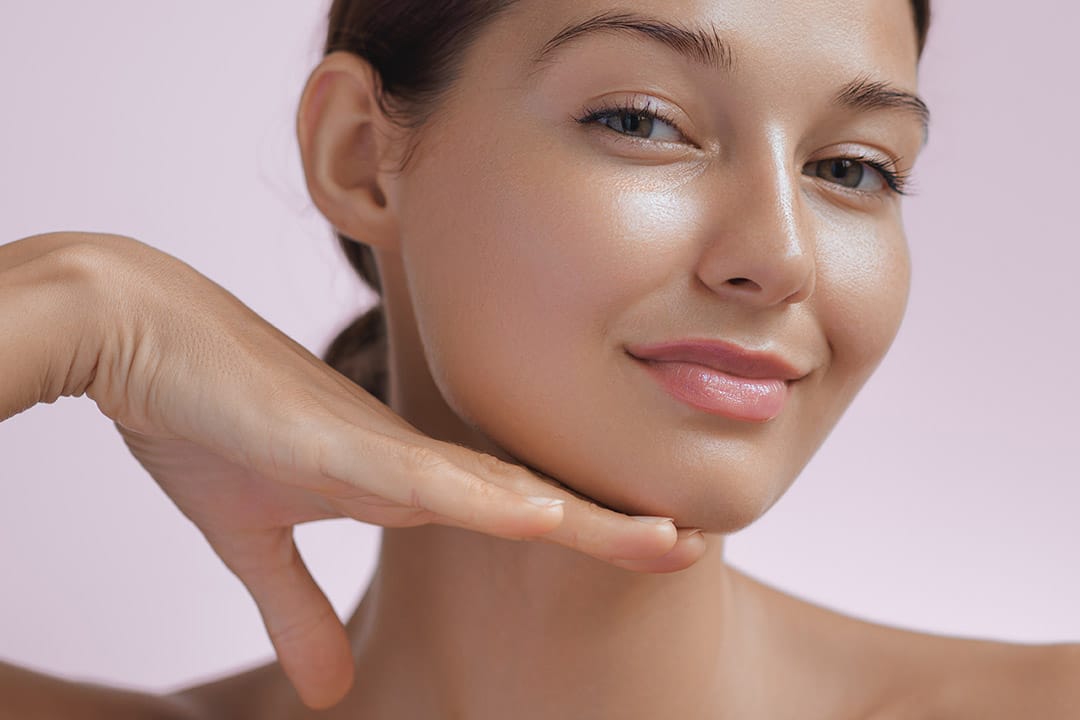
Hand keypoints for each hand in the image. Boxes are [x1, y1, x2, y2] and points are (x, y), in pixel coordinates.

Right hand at [36, 233, 707, 707]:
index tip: (640, 546)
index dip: (576, 531)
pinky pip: (422, 477)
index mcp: (396, 480)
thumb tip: (328, 691)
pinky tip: (543, 515)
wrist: (139, 334)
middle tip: (691, 543)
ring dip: (584, 517)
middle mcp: (407, 459)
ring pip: (501, 488)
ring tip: (668, 539)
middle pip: (528, 498)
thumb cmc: (201, 416)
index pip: (505, 512)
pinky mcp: (332, 442)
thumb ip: (297, 607)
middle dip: (611, 527)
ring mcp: (379, 447)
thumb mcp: (251, 540)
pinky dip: (482, 500)